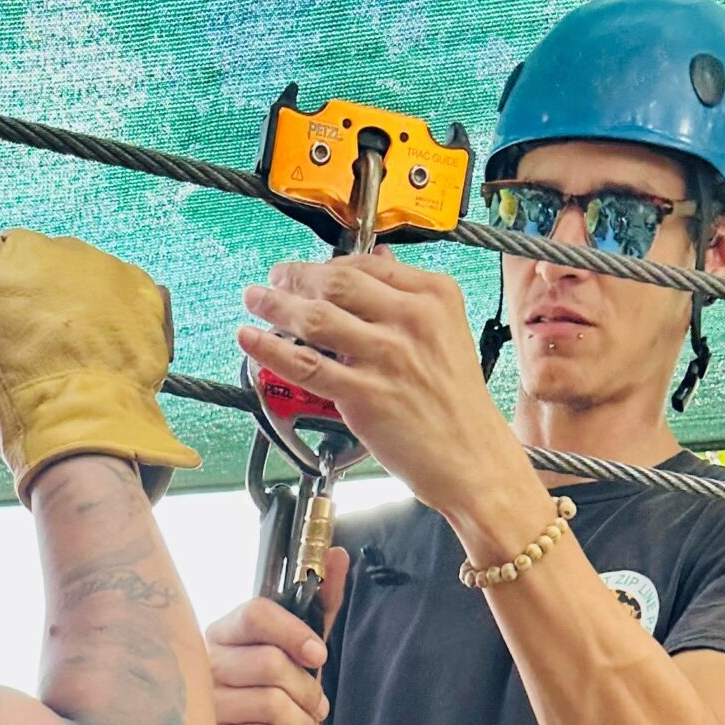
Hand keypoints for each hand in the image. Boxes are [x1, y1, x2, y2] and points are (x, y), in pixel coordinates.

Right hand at [0, 225, 198, 499]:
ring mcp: (91, 263)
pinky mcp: (135, 284)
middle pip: (15, 255)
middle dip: (12, 289)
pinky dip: (105, 311)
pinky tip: (96, 351)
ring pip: (65, 269)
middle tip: (15, 344)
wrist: (84, 435)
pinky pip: (113, 286)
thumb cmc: (8, 406)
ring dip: (60, 299)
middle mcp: (38, 249)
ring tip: (61, 354)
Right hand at [205, 548, 347, 724]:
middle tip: (320, 708)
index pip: (255, 614)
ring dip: (303, 724)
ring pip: (271, 705)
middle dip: (309, 691)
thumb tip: (337, 555)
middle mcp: (207, 663)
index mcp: (224, 632)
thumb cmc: (262, 691)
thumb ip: (317, 606)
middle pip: (271, 665)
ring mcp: (203, 704)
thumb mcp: (290, 648)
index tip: (319, 656)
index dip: (293, 632)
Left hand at [238, 250, 548, 543]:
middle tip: (275, 278)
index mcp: (433, 297)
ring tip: (255, 300)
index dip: (328, 263)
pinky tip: (251, 338)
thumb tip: (377, 267)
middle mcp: (410, 320)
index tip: (309, 269)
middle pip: (337, 282)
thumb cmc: (459, 407)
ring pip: (316, 319)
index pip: (368, 265)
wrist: (474, 461)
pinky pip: (307, 365)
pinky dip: (271, 349)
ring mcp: (386, 357)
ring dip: (276, 305)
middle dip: (297, 276)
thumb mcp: (448, 335)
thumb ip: (410, 302)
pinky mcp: (365, 396)